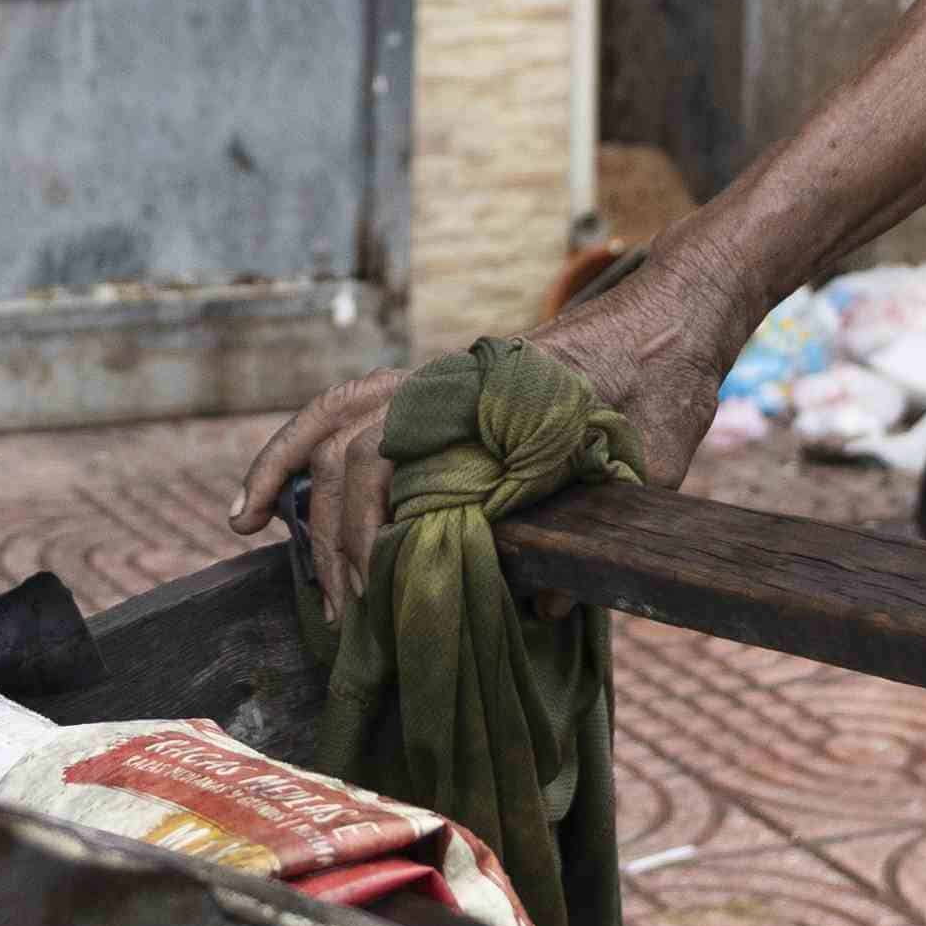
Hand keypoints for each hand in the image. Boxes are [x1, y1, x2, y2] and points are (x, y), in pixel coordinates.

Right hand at [224, 265, 738, 620]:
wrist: (678, 313)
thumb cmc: (668, 385)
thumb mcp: (648, 465)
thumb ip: (594, 528)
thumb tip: (538, 605)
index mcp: (494, 399)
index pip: (398, 462)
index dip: (370, 535)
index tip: (371, 594)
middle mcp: (454, 383)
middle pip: (357, 453)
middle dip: (338, 538)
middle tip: (345, 612)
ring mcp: (442, 380)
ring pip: (337, 418)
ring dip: (289, 474)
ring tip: (247, 526)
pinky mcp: (444, 387)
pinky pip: (354, 406)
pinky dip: (306, 443)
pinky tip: (273, 489)